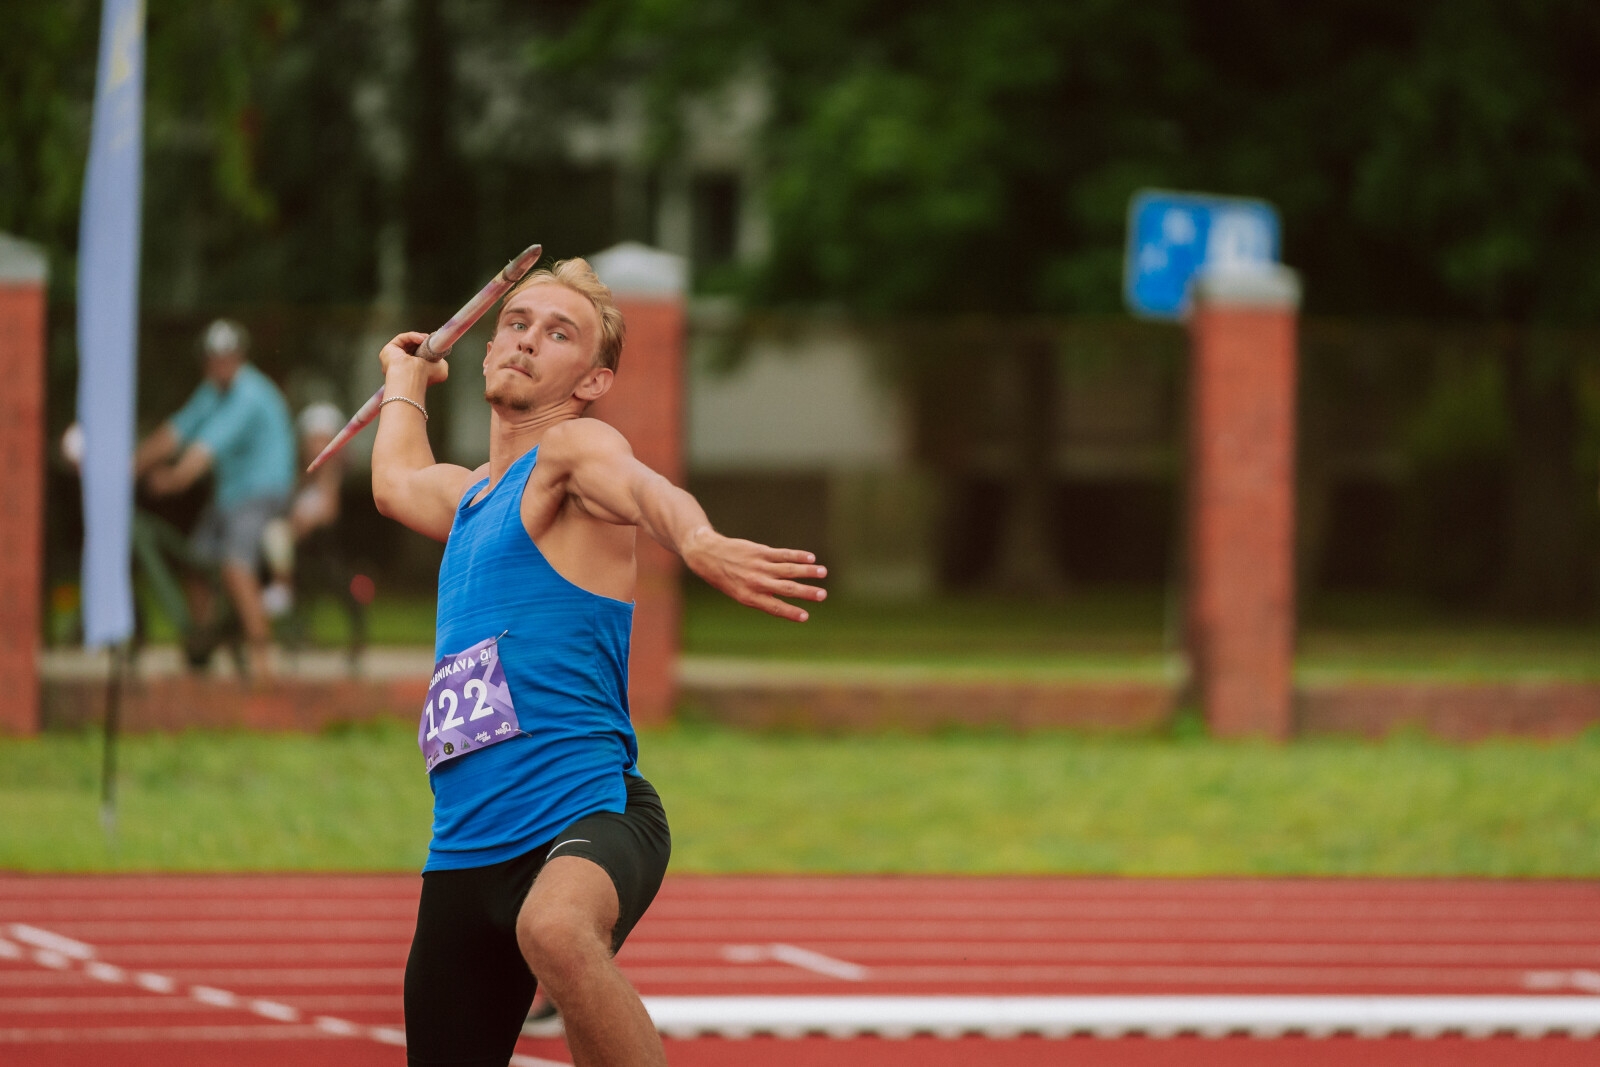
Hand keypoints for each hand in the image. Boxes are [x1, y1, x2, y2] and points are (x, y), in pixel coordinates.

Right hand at [379, 331, 450, 386]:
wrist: (413, 377)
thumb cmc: (426, 377)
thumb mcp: (441, 369)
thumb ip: (441, 361)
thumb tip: (440, 355)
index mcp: (411, 373)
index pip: (418, 358)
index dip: (426, 350)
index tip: (434, 345)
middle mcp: (400, 367)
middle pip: (412, 349)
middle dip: (422, 343)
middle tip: (430, 340)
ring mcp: (393, 359)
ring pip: (406, 342)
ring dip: (418, 338)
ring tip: (426, 338)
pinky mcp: (388, 350)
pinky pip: (401, 339)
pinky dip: (412, 336)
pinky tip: (421, 338)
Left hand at [681, 526, 826, 621]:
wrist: (708, 555)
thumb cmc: (725, 578)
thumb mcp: (739, 593)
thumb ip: (761, 596)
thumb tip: (786, 598)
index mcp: (750, 597)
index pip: (775, 607)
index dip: (791, 612)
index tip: (806, 617)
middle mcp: (756, 582)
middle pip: (787, 588)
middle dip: (806, 592)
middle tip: (823, 595)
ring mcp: (759, 565)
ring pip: (789, 569)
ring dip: (808, 571)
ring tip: (823, 572)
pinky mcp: (760, 552)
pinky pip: (783, 554)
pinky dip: (798, 555)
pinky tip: (810, 557)